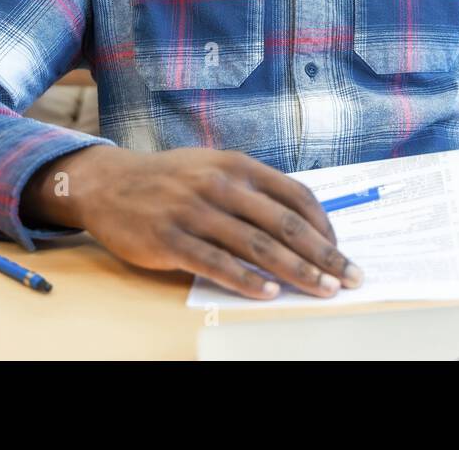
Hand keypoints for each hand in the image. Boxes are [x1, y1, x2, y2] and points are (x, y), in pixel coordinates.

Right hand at [22, 145, 363, 299]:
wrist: (109, 183)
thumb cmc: (171, 180)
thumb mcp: (214, 168)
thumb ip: (253, 190)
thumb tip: (301, 222)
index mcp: (237, 166)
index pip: (295, 194)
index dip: (323, 225)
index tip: (340, 249)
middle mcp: (220, 185)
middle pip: (284, 223)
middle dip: (323, 253)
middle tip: (349, 276)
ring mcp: (195, 211)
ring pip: (257, 245)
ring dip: (295, 270)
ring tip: (321, 289)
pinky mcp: (171, 239)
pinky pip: (216, 263)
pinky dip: (246, 280)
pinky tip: (269, 293)